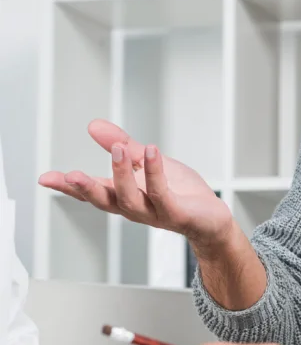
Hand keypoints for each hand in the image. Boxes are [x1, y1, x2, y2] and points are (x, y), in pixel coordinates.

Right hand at [38, 120, 232, 257]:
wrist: (211, 218)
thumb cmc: (179, 192)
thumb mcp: (147, 162)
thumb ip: (121, 145)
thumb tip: (93, 126)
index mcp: (124, 195)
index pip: (91, 191)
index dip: (67, 187)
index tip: (45, 178)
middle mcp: (134, 207)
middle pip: (104, 201)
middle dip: (86, 188)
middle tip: (71, 175)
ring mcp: (154, 212)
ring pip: (130, 198)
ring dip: (122, 174)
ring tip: (118, 148)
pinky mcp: (176, 213)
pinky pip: (162, 194)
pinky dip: (154, 173)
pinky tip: (151, 152)